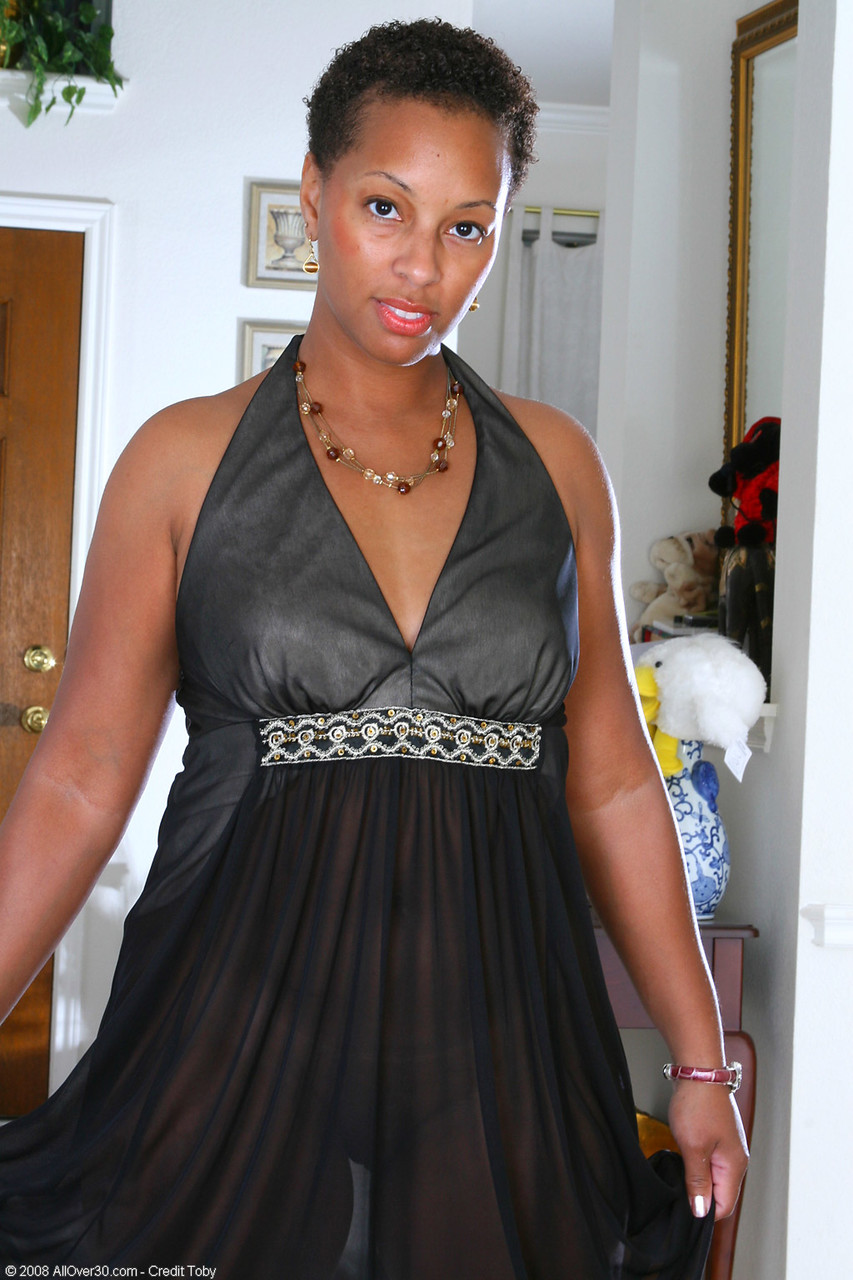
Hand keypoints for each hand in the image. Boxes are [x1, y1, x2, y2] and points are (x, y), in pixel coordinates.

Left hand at [667, 1082, 748, 1219]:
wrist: (699, 1071)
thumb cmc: (698, 1104)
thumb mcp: (693, 1147)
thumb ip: (698, 1181)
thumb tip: (702, 1211)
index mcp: (735, 1165)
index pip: (725, 1205)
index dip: (704, 1211)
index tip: (684, 1207)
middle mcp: (736, 1158)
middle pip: (721, 1193)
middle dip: (700, 1196)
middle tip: (678, 1187)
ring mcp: (728, 1146)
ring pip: (714, 1177)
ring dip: (697, 1179)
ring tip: (679, 1171)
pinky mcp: (719, 1136)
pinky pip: (710, 1161)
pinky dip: (697, 1164)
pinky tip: (684, 1158)